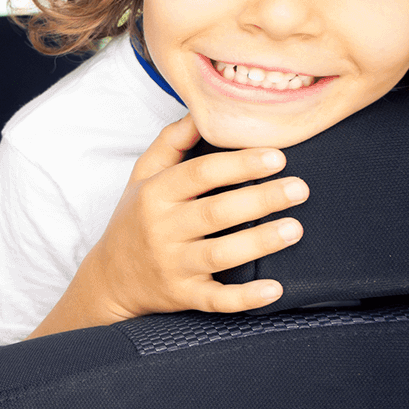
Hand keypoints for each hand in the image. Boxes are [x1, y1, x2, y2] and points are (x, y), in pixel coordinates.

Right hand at [33, 116, 307, 336]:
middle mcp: (162, 229)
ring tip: (295, 228)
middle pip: (216, 211)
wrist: (110, 279)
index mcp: (154, 195)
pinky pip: (216, 300)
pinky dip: (245, 298)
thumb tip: (200, 109)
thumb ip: (170, 143)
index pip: (199, 173)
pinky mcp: (183, 296)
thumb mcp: (141, 177)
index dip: (239, 164)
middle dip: (261, 198)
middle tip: (299, 188)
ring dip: (260, 241)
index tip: (277, 156)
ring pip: (220, 254)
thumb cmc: (134, 220)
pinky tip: (274, 289)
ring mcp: (172, 265)